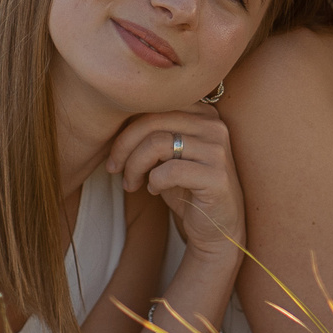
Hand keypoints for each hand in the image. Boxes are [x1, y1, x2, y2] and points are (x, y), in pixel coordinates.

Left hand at [105, 107, 243, 258]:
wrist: (217, 226)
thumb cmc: (187, 187)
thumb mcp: (168, 154)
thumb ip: (152, 132)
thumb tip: (114, 121)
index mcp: (203, 113)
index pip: (154, 105)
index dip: (126, 129)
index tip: (115, 154)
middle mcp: (214, 125)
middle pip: (152, 121)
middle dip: (124, 147)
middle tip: (114, 169)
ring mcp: (217, 150)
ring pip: (157, 144)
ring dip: (134, 167)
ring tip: (132, 184)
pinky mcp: (217, 176)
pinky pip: (169, 171)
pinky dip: (153, 181)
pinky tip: (154, 190)